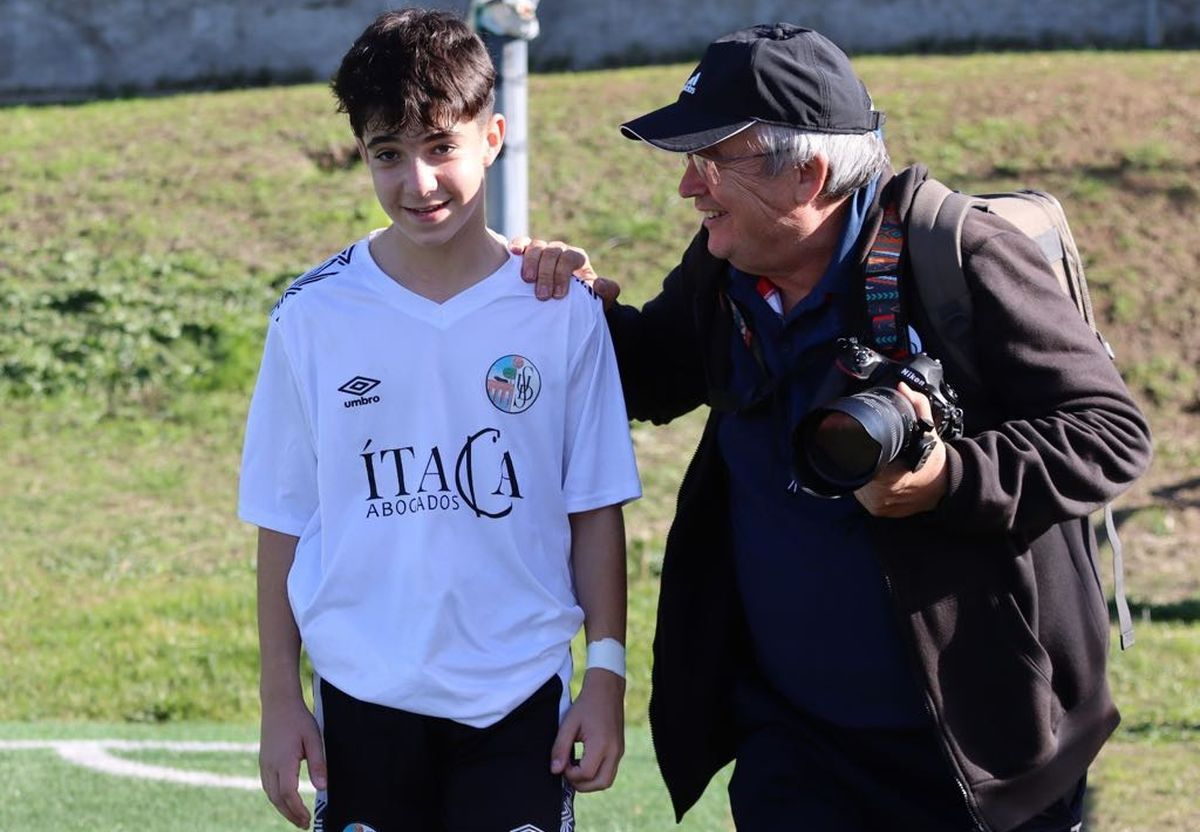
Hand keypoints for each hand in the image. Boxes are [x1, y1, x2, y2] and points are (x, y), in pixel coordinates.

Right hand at [259, 696, 326, 828]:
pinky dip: (276, 798)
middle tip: (304, 824)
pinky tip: (285, 801)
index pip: (288, 794)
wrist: (278, 703)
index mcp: (283, 761)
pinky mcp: (263, 761)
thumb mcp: (314, 738)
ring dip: (282, 808)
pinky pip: (267, 786)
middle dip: (290, 814)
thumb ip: (318, 763)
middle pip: (277, 799)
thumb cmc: (298, 719)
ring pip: (270, 794)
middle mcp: (270, 765)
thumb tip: (322, 787)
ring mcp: (264, 763)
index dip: (297, 810)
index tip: (308, 819)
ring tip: (296, 817)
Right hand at [509, 236, 620, 307]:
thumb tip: (598, 284)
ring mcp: (542, 251)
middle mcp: (560, 251)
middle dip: (546, 274)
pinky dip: (518, 245)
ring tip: (528, 280)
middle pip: (552, 252)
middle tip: (542, 296)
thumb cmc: (583, 299)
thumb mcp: (600, 298)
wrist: (568, 302)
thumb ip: (607, 291)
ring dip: (531, 262)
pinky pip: (522, 243)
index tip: (558, 295)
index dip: (563, 274)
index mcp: (576, 258)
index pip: (570, 258)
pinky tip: (513, 252)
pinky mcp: (527, 254)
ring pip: (536, 247)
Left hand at [549, 668, 624, 791]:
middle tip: (567, 773)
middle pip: (600, 783)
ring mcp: (619, 751)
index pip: (586, 774)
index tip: (562, 763)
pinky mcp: (620, 750)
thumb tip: (555, 770)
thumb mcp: (568, 724)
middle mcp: (614, 751)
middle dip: (581, 785)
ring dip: (590, 782)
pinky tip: (584, 762)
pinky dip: (597, 774)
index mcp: (601, 744)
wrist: (606, 689)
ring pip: (607, 780)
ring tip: (575, 768)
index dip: (570, 774)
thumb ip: (560, 748)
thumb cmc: (586, 704)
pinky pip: (610, 771)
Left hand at [854, 382, 949, 517]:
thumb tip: (903, 388)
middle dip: (859, 460)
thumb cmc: (935, 460)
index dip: (855, 449)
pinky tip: (876, 476)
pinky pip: (863, 496)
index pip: (858, 461)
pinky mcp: (880, 513)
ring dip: (861, 473)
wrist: (949, 488)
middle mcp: (881, 496)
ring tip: (873, 461)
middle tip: (868, 449)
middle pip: (854, 472)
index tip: (858, 441)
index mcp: (888, 478)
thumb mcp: (928, 431)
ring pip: (856, 485)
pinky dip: (867, 486)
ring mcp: (879, 506)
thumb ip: (916, 406)